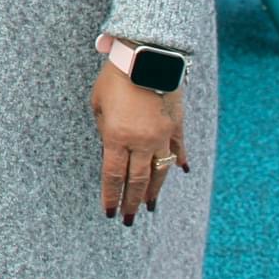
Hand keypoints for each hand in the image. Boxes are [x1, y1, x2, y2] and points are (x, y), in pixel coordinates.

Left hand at [91, 59, 187, 224]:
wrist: (145, 58)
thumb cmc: (113, 78)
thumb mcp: (97, 104)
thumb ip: (104, 129)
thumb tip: (113, 146)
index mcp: (116, 137)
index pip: (113, 176)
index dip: (111, 196)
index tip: (110, 213)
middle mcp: (141, 142)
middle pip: (137, 180)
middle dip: (132, 202)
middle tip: (130, 220)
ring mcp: (162, 136)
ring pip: (159, 171)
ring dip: (154, 191)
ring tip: (150, 207)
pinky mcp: (176, 126)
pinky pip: (178, 149)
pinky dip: (179, 162)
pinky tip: (181, 172)